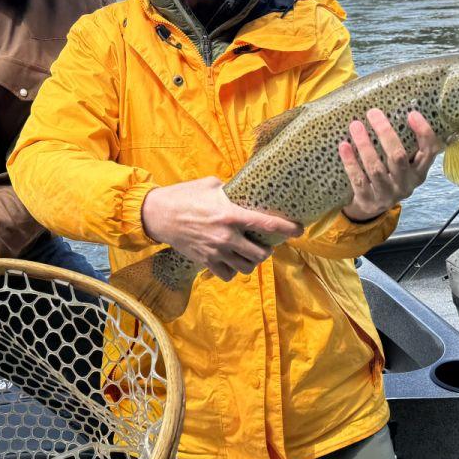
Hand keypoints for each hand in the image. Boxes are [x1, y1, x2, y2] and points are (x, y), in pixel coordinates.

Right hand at [140, 177, 303, 281]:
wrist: (158, 214)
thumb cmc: (185, 195)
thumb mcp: (211, 184)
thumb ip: (231, 191)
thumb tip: (247, 190)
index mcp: (230, 214)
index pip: (265, 224)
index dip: (286, 228)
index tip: (300, 229)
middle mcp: (226, 235)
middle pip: (260, 254)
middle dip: (267, 250)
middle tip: (265, 244)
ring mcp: (216, 251)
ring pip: (246, 267)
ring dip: (252, 262)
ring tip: (249, 254)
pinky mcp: (205, 261)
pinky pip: (228, 274)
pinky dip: (233, 270)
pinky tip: (231, 261)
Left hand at [339, 110, 440, 220]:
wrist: (371, 207)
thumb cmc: (388, 176)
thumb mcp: (402, 164)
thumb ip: (403, 144)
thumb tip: (394, 106)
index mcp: (419, 172)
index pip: (428, 152)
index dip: (423, 133)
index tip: (412, 114)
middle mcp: (406, 184)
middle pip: (398, 157)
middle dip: (385, 133)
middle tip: (373, 112)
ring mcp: (387, 195)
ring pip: (376, 168)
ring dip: (365, 145)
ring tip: (355, 125)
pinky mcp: (368, 201)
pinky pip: (358, 180)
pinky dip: (351, 162)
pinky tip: (344, 146)